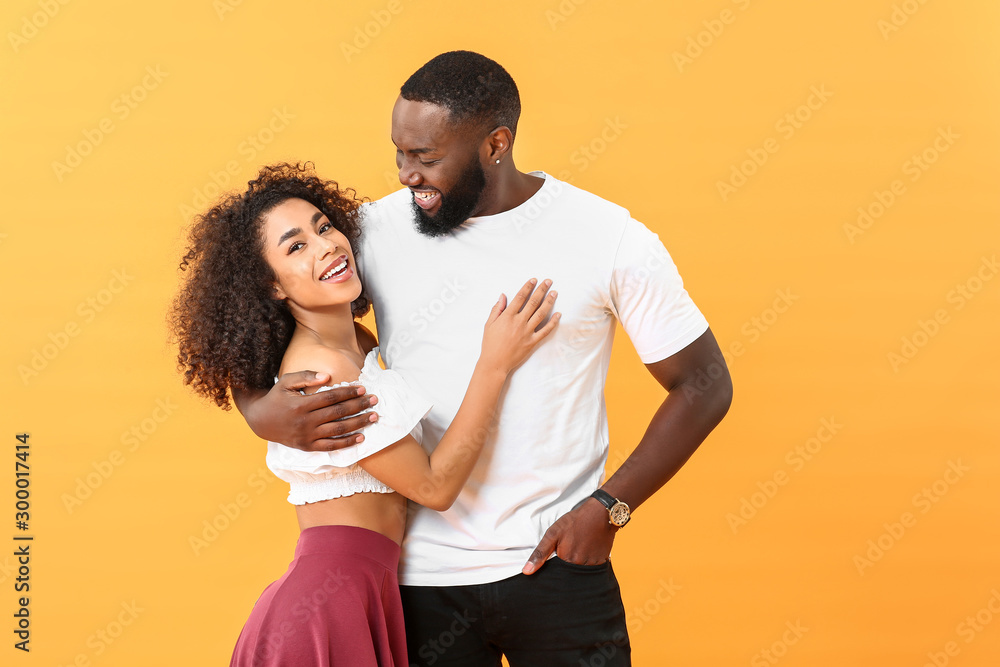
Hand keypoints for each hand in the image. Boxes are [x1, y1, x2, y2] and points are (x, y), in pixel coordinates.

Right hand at [243, 371, 379, 450]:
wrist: (261, 421)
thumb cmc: (277, 397)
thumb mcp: (286, 382)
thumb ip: (306, 377)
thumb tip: (327, 376)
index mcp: (301, 404)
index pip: (330, 397)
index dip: (348, 393)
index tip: (363, 389)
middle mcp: (305, 422)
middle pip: (338, 413)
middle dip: (358, 406)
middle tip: (375, 400)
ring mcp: (307, 436)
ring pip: (337, 430)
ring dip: (358, 423)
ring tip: (373, 417)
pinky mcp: (307, 447)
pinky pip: (331, 447)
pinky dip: (347, 443)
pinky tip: (361, 437)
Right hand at [480, 278, 559, 373]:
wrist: (495, 363)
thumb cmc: (490, 344)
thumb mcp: (489, 324)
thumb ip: (497, 309)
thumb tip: (503, 295)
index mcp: (507, 316)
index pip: (520, 297)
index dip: (528, 287)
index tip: (534, 280)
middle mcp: (519, 322)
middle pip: (533, 302)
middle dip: (542, 290)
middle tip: (548, 281)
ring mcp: (527, 332)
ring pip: (541, 313)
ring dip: (549, 302)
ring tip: (554, 293)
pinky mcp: (532, 342)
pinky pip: (545, 330)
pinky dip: (553, 322)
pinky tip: (558, 314)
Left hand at [522, 498, 616, 574]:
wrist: (599, 513)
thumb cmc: (575, 521)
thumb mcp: (553, 533)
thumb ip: (540, 553)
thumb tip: (527, 571)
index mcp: (566, 560)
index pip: (557, 573)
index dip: (556, 565)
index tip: (560, 553)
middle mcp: (580, 566)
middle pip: (569, 573)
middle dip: (568, 564)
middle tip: (571, 547)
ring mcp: (592, 565)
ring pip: (581, 571)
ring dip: (579, 562)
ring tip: (580, 547)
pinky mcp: (602, 562)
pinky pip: (592, 568)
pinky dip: (589, 561)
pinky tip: (588, 549)